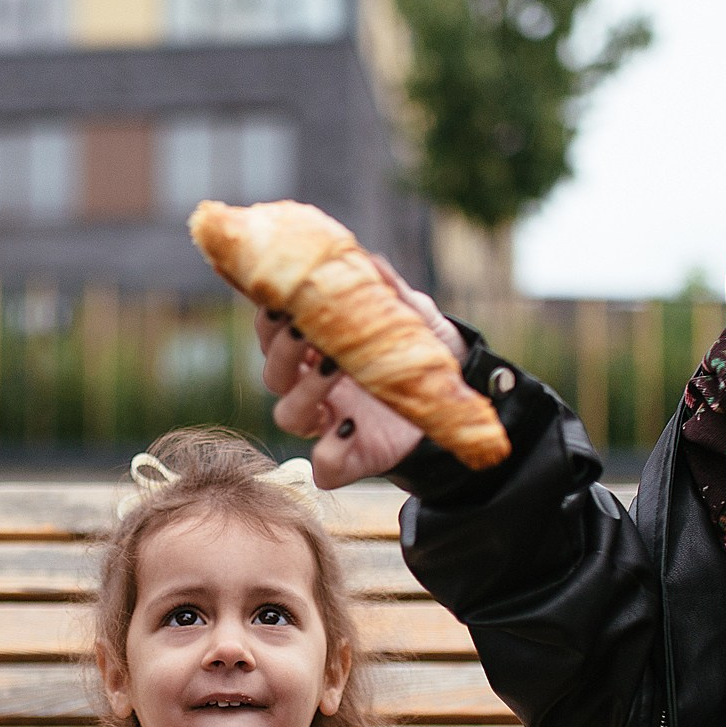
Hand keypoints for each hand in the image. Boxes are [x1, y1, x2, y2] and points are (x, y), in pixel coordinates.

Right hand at [255, 257, 465, 488]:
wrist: (456, 399)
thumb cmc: (420, 352)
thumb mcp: (412, 317)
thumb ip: (390, 293)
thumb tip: (370, 261)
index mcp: (317, 351)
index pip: (274, 334)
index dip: (269, 319)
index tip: (280, 298)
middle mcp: (314, 388)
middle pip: (274, 374)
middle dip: (283, 351)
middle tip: (304, 329)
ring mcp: (328, 424)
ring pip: (288, 416)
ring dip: (305, 392)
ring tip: (334, 367)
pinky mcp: (350, 459)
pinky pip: (323, 465)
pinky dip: (330, 451)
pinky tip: (350, 428)